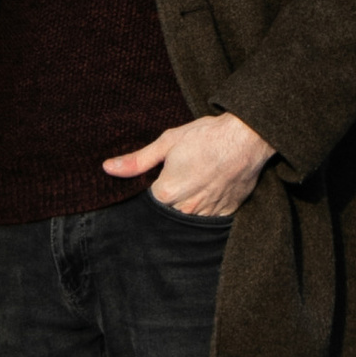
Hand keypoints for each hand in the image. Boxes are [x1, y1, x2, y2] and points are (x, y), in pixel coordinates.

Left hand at [102, 110, 273, 219]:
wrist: (247, 137)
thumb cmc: (207, 136)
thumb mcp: (168, 142)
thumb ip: (137, 160)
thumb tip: (108, 168)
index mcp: (166, 193)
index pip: (147, 204)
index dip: (150, 193)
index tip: (156, 181)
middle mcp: (185, 209)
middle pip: (167, 214)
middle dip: (168, 202)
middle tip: (178, 180)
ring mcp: (208, 214)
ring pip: (188, 220)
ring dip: (187, 207)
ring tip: (195, 184)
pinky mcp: (227, 213)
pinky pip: (209, 220)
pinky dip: (206, 209)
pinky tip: (209, 191)